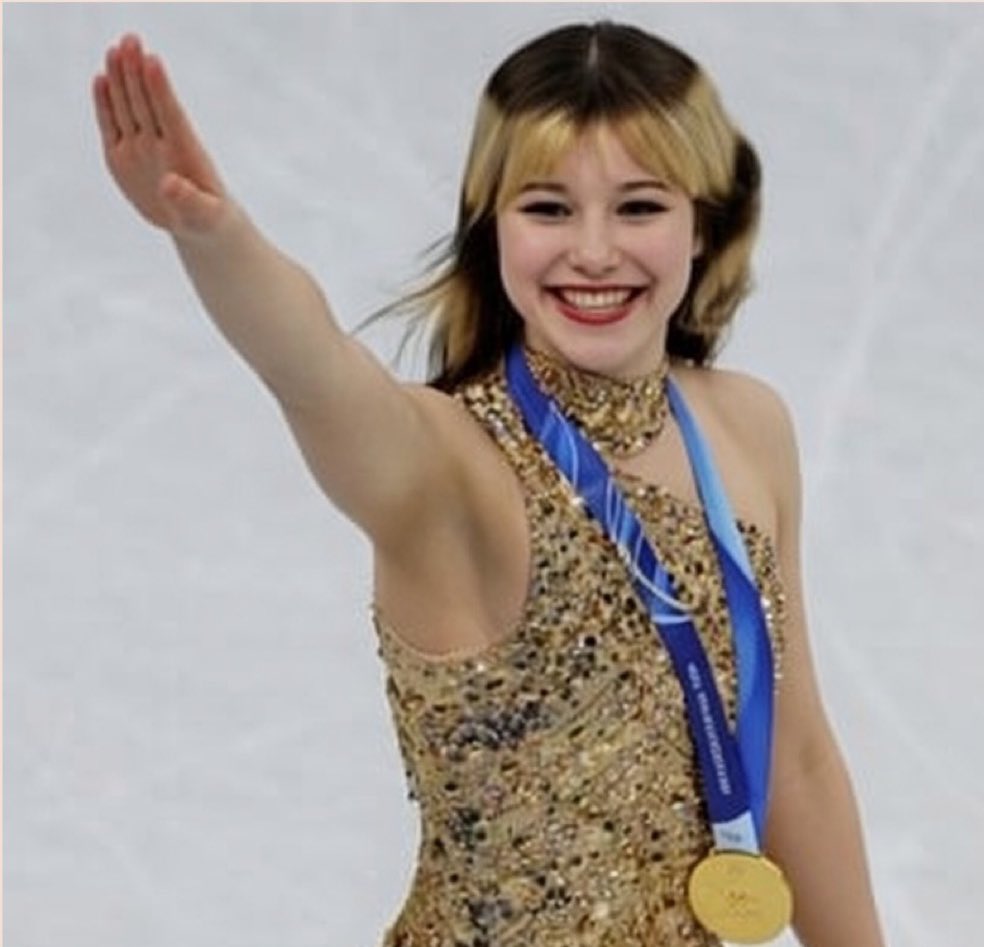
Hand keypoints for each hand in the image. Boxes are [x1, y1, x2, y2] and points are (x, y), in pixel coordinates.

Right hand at [93, 34, 230, 237]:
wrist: (196, 223)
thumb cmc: (208, 217)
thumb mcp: (205, 217)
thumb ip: (190, 201)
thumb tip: (170, 184)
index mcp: (185, 154)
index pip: (171, 116)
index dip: (162, 90)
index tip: (153, 62)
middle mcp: (160, 145)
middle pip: (147, 104)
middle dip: (138, 73)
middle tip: (131, 41)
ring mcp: (141, 148)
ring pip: (129, 108)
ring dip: (121, 79)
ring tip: (116, 50)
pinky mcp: (122, 157)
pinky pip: (111, 126)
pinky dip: (105, 105)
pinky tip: (101, 79)